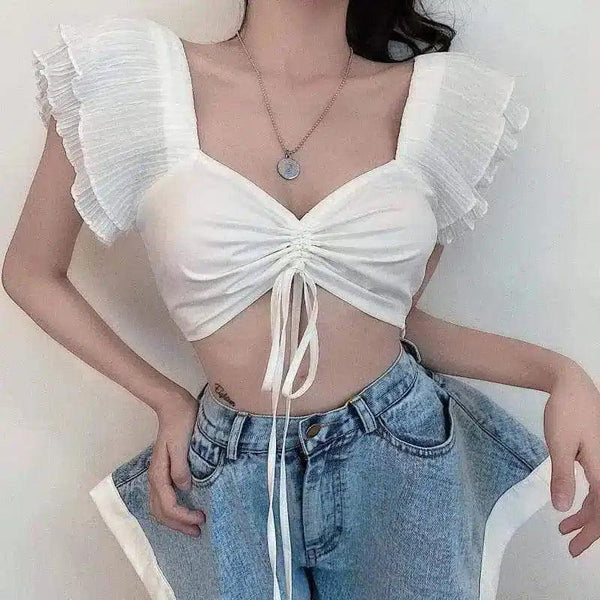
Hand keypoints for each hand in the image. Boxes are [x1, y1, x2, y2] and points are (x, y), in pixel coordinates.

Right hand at [147, 389, 205, 536]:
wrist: (174, 406)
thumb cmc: (181, 422)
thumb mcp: (182, 444)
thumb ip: (181, 468)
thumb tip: (185, 489)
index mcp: (158, 473)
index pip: (168, 506)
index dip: (184, 517)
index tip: (202, 519)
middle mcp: (155, 477)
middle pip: (161, 512)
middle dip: (178, 525)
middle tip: (198, 530)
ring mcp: (158, 475)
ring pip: (159, 508)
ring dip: (174, 520)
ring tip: (192, 525)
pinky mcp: (164, 471)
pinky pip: (163, 498)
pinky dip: (172, 510)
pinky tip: (186, 509)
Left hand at [544, 360, 599, 556]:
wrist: (571, 384)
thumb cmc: (566, 412)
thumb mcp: (559, 445)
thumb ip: (562, 477)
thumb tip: (562, 508)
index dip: (592, 533)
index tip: (574, 548)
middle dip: (590, 530)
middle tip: (570, 546)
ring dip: (587, 516)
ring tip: (564, 528)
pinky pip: (599, 485)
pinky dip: (587, 498)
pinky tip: (570, 503)